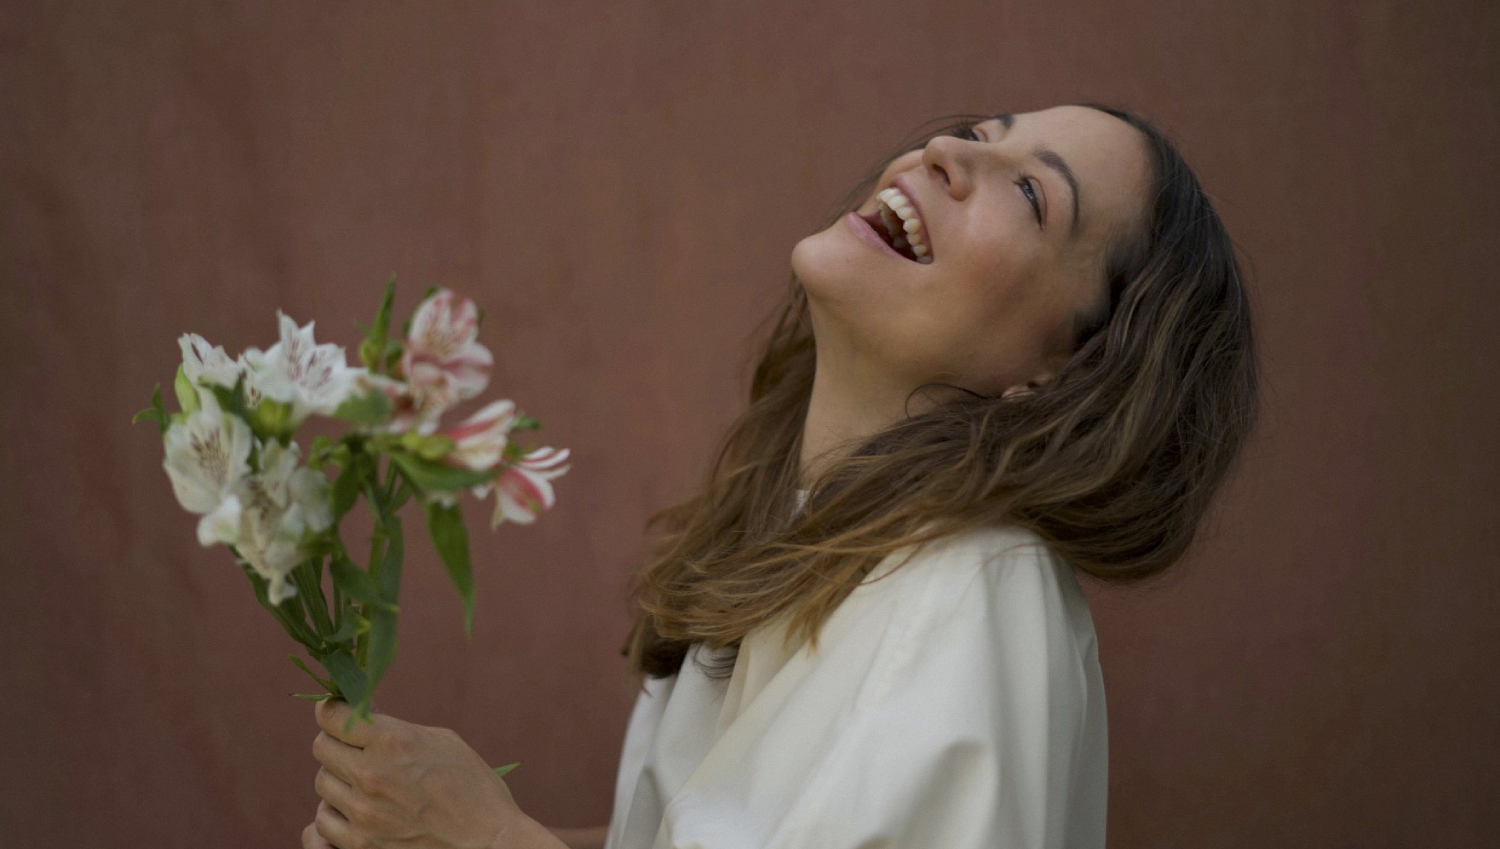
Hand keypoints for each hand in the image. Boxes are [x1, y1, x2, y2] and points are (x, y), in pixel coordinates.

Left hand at [304, 697, 552, 848]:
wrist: (488, 842)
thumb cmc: (473, 787)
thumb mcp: (442, 741)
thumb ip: (397, 730)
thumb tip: (364, 719)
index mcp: (392, 740)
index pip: (331, 716)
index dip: (332, 710)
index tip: (336, 711)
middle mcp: (370, 774)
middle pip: (321, 748)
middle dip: (336, 742)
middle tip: (354, 747)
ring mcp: (362, 813)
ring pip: (321, 784)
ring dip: (337, 779)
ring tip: (362, 783)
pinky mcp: (360, 844)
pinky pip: (322, 824)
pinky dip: (334, 814)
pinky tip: (354, 810)